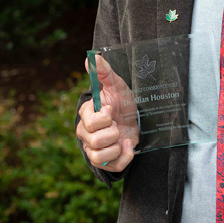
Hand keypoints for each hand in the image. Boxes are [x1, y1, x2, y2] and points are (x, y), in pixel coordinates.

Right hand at [76, 56, 138, 171]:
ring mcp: (94, 149)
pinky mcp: (106, 161)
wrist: (137, 120)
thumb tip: (93, 56)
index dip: (105, 118)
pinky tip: (127, 146)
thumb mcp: (117, 86)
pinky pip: (112, 166)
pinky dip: (124, 157)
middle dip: (113, 132)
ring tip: (122, 137)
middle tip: (117, 125)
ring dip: (117, 147)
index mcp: (86, 116)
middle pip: (95, 141)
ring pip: (100, 156)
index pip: (90, 123)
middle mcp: (86, 134)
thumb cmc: (123, 103)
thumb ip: (104, 72)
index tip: (112, 110)